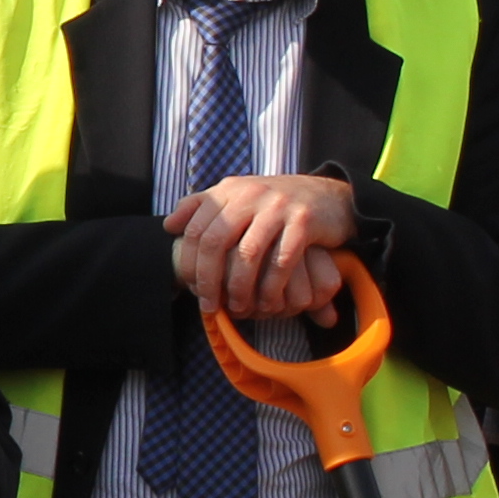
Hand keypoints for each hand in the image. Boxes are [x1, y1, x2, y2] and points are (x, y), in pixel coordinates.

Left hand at [169, 172, 357, 321]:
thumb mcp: (236, 197)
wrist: (328, 196)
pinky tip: (267, 302)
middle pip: (216, 242)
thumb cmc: (273, 205)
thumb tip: (169, 226)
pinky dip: (271, 286)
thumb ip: (201, 207)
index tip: (189, 287)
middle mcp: (250, 194)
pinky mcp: (304, 221)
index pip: (196, 228)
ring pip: (248, 254)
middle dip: (208, 279)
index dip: (189, 261)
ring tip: (237, 307)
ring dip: (239, 287)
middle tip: (208, 304)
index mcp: (229, 190)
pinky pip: (281, 261)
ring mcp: (278, 207)